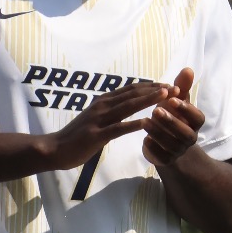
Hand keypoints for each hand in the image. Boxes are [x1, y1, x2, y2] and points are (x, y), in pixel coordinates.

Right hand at [44, 80, 168, 167]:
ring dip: (148, 100)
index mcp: (104, 101)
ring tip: (167, 96)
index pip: (131, 89)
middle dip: (156, 90)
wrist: (54, 148)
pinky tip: (147, 123)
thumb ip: (111, 110)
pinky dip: (133, 125)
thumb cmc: (77, 136)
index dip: (151, 86)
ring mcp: (99, 120)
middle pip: (133, 94)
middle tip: (177, 87)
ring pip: (127, 106)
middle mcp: (102, 106)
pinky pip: (117, 128)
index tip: (170, 84)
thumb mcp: (96, 118)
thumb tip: (127, 104)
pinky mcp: (96, 135)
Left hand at [144, 68, 204, 167]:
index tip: (173, 99)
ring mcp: (178, 151)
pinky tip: (145, 139)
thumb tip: (188, 68)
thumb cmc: (173, 116)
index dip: (186, 109)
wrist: (168, 143)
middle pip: (185, 133)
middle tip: (156, 110)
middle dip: (171, 122)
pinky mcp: (166, 160)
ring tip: (145, 122)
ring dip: (159, 133)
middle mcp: (190, 138)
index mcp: (195, 123)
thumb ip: (181, 86)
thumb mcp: (177, 101)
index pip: (198, 118)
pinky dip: (153, 148)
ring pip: (172, 145)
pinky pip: (161, 157)